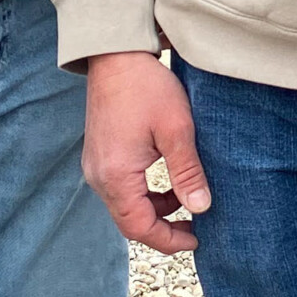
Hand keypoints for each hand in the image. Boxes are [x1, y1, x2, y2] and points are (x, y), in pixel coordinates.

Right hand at [83, 51, 211, 253]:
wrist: (116, 56)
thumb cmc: (147, 88)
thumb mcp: (177, 130)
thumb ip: (187, 172)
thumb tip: (201, 208)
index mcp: (116, 176)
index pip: (139, 227)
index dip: (169, 240)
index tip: (196, 240)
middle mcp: (98, 177)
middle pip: (129, 221)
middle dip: (163, 229)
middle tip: (195, 228)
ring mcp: (95, 167)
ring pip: (125, 206)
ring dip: (155, 211)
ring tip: (187, 203)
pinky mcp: (100, 156)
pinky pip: (121, 189)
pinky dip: (145, 195)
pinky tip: (168, 185)